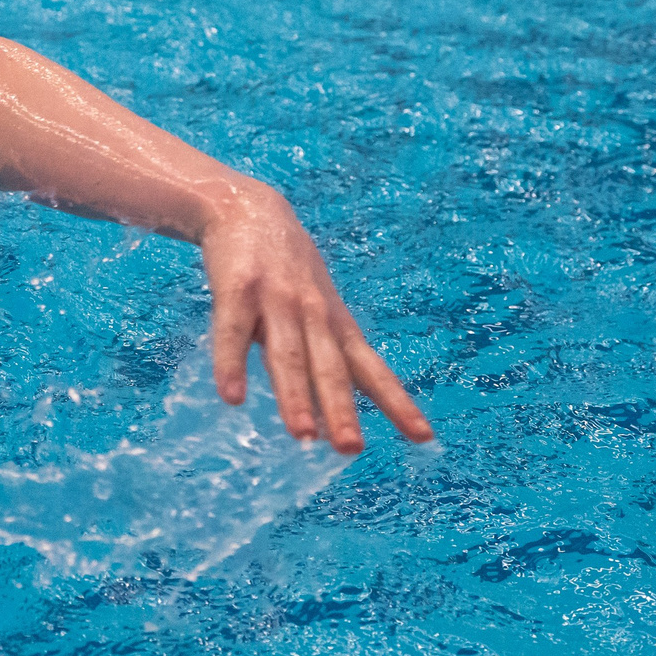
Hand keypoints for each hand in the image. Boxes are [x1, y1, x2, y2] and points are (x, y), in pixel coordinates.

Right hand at [197, 189, 433, 451]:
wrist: (247, 207)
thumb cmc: (285, 269)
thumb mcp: (314, 307)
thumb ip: (319, 355)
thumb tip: (324, 417)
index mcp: (335, 322)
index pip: (372, 369)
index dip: (397, 404)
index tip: (424, 438)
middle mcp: (313, 313)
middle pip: (331, 368)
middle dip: (342, 409)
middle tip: (351, 449)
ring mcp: (275, 300)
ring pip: (288, 355)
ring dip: (295, 396)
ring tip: (303, 435)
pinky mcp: (236, 288)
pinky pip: (231, 332)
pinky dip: (231, 365)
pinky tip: (231, 397)